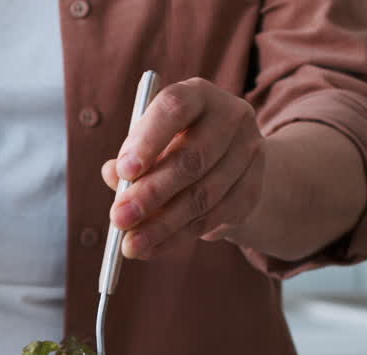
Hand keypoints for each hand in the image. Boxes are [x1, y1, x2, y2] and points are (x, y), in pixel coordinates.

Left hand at [102, 77, 265, 259]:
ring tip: (130, 245)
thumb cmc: (174, 147)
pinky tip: (152, 248)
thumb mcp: (150, 144)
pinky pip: (213, 219)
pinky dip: (177, 237)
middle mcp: (230, 117)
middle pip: (191, 159)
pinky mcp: (253, 189)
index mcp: (198, 95)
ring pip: (202, 196)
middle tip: (118, 219)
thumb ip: (130, 158)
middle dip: (150, 194)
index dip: (148, 140)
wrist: (230, 163)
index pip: (175, 108)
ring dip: (161, 225)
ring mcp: (248, 153)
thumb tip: (112, 176)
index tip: (124, 171)